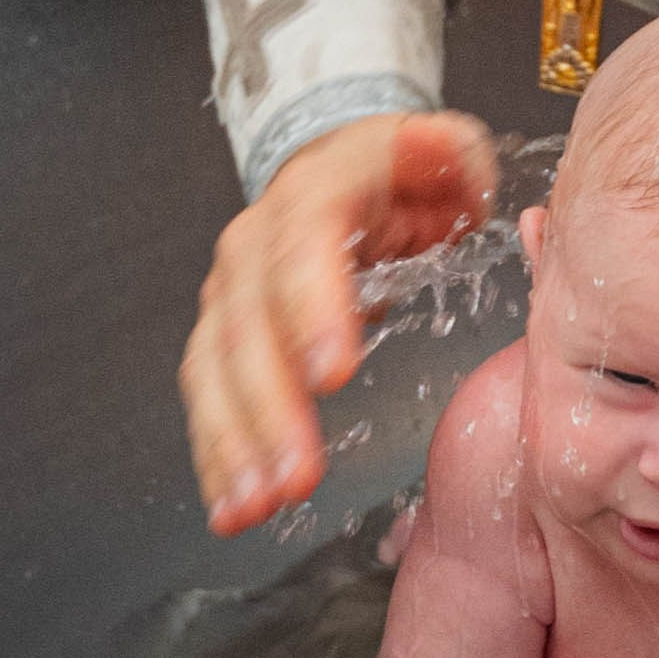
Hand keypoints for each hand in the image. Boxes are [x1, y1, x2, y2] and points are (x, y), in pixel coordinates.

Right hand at [180, 110, 495, 534]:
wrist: (351, 169)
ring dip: (233, 442)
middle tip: (295, 476)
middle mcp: (259, 240)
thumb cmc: (409, 174)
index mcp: (319, 191)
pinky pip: (209, 393)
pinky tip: (232, 507)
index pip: (305, 244)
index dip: (313, 307)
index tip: (334, 374)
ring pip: (216, 366)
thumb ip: (449, 156)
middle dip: (269, 406)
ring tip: (255, 506)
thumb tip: (443, 154)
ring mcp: (234, 287)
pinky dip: (217, 453)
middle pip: (250, 321)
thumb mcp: (444, 150)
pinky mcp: (225, 332)